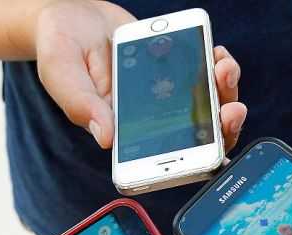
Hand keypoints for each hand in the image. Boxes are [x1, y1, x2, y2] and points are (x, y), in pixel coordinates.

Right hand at [34, 0, 245, 148]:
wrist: (73, 14)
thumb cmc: (61, 47)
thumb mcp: (60, 71)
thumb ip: (79, 102)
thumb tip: (105, 138)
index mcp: (126, 132)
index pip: (165, 159)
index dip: (194, 163)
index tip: (213, 151)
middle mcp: (153, 118)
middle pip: (199, 135)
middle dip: (223, 127)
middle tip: (231, 110)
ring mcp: (169, 94)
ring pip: (211, 105)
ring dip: (226, 92)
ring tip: (223, 68)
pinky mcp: (178, 70)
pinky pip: (208, 76)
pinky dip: (219, 67)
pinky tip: (216, 53)